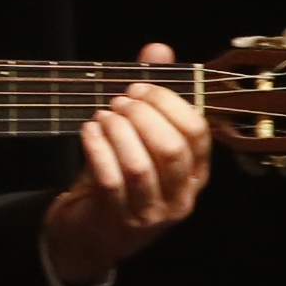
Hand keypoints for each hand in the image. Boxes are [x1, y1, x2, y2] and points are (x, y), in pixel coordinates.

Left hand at [41, 42, 211, 285]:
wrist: (89, 236)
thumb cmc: (119, 180)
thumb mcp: (139, 140)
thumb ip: (152, 95)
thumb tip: (159, 49)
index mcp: (196, 173)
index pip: (197, 132)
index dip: (168, 102)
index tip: (140, 85)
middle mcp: (181, 196)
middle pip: (172, 148)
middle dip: (143, 116)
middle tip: (118, 100)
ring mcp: (151, 213)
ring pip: (140, 165)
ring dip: (119, 132)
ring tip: (102, 115)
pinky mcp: (119, 221)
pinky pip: (110, 180)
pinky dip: (98, 150)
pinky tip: (88, 131)